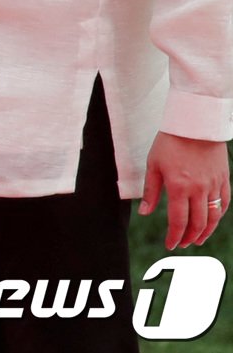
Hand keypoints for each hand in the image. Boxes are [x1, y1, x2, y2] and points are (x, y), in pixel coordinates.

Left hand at [141, 132, 230, 248]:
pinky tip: (212, 220)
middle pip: (198, 223)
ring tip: (198, 239)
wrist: (195, 124)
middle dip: (190, 237)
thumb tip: (145, 213)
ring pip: (214, 217)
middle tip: (183, 244)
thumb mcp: (153, 165)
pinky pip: (224, 203)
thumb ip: (151, 191)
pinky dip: (218, 215)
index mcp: (178, 187)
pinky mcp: (223, 179)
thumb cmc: (169, 142)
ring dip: (206, 231)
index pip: (178, 221)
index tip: (170, 245)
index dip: (175, 236)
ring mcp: (214, 185)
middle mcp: (199, 190)